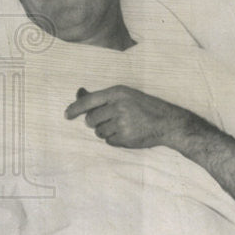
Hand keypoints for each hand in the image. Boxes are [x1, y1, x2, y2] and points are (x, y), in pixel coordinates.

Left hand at [64, 85, 191, 149]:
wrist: (168, 122)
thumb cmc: (145, 107)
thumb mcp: (126, 95)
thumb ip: (104, 97)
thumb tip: (78, 93)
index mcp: (117, 92)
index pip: (88, 101)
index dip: (75, 108)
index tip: (67, 115)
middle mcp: (118, 106)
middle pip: (91, 120)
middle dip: (95, 123)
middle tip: (110, 120)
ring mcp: (122, 123)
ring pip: (99, 132)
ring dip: (106, 132)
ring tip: (123, 126)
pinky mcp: (125, 137)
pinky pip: (109, 141)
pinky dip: (115, 140)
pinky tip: (127, 133)